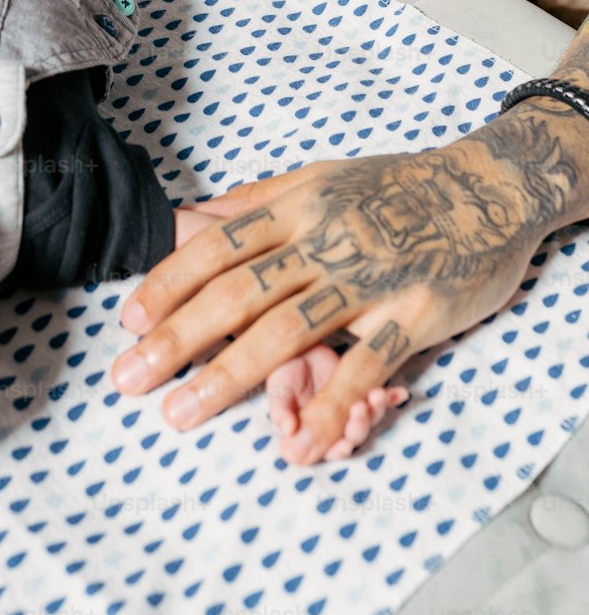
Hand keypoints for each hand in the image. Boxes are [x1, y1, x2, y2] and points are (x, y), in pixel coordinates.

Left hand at [112, 132, 558, 462]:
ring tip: (180, 411)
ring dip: (227, 375)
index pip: (217, 246)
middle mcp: (325, 239)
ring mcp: (369, 276)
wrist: (486, 187)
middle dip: (175, 335)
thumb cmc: (396, 185)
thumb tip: (194, 215)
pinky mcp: (415, 310)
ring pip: (287, 329)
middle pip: (237, 291)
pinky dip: (333, 401)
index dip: (168, 283)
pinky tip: (300, 439)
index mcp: (297, 206)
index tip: (128, 320)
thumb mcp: (321, 175)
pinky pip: (367, 360)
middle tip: (128, 376)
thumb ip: (257, 200)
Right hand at [266, 344, 408, 461]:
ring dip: (376, 410)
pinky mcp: (364, 387)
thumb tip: (288, 432)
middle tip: (359, 409)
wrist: (299, 344)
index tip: (344, 444)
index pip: (329, 449)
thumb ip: (281, 410)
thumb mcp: (278, 387)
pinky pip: (382, 396)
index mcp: (314, 430)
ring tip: (377, 395)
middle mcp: (337, 423)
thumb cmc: (285, 369)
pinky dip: (393, 397)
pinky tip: (401, 393)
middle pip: (354, 435)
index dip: (338, 450)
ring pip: (370, 417)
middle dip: (359, 426)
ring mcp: (352, 406)